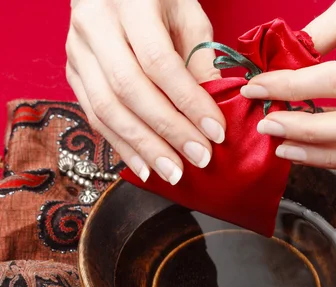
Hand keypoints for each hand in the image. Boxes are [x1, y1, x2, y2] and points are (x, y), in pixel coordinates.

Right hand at [66, 0, 225, 184]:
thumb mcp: (188, 15)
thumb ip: (199, 59)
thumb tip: (212, 111)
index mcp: (129, 3)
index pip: (159, 62)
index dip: (189, 101)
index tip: (215, 131)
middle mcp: (94, 25)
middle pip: (129, 90)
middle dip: (168, 131)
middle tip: (199, 158)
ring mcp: (77, 50)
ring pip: (107, 108)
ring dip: (143, 147)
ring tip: (173, 173)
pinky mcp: (73, 71)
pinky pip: (95, 115)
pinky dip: (122, 145)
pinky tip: (145, 167)